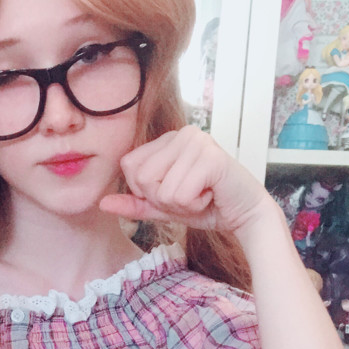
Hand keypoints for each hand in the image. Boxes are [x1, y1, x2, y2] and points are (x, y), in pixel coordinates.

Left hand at [100, 126, 270, 236]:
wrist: (245, 215)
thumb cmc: (207, 206)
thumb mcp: (164, 207)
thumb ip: (136, 204)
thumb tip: (103, 203)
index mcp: (168, 139)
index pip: (129, 166)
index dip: (145, 191)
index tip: (174, 192)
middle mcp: (183, 133)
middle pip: (142, 178)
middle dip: (163, 199)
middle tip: (190, 196)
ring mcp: (198, 142)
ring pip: (161, 189)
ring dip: (181, 205)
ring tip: (202, 195)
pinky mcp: (212, 158)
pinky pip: (180, 194)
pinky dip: (194, 206)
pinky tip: (211, 196)